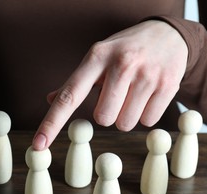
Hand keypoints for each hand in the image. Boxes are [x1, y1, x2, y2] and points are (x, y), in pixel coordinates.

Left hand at [32, 20, 187, 149]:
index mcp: (97, 56)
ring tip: (134, 93)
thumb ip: (75, 82)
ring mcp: (146, 74)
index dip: (52, 123)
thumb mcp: (98, 57)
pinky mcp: (167, 85)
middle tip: (117, 94)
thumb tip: (51, 99)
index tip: (38, 145)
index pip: (69, 96)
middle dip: (107, 113)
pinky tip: (149, 94)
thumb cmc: (126, 49)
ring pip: (125, 123)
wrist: (168, 34)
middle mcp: (121, 63)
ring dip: (126, 115)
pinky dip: (145, 114)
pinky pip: (148, 121)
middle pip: (102, 118)